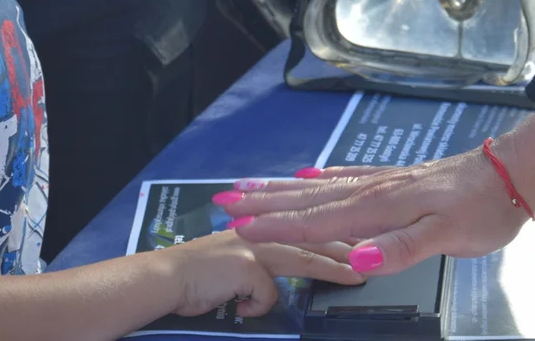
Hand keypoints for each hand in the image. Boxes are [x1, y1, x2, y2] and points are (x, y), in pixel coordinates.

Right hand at [164, 230, 362, 317]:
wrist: (163, 277)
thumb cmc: (198, 272)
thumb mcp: (235, 259)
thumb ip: (262, 257)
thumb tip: (281, 273)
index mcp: (262, 227)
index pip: (307, 223)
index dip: (335, 227)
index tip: (362, 234)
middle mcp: (261, 231)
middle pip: (312, 236)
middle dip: (344, 244)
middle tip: (371, 253)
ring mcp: (254, 246)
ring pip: (303, 258)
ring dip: (331, 268)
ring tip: (355, 277)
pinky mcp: (245, 265)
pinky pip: (269, 293)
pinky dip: (260, 306)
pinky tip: (243, 311)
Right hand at [218, 148, 530, 275]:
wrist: (510, 173)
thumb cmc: (481, 207)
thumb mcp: (448, 236)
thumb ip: (401, 247)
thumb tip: (357, 259)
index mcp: (378, 208)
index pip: (315, 221)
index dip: (276, 226)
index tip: (239, 226)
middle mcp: (371, 192)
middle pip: (305, 199)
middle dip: (262, 202)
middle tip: (223, 201)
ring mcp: (380, 183)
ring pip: (317, 187)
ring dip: (279, 189)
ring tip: (247, 186)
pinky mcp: (392, 180)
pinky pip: (343, 178)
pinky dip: (318, 179)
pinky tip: (306, 176)